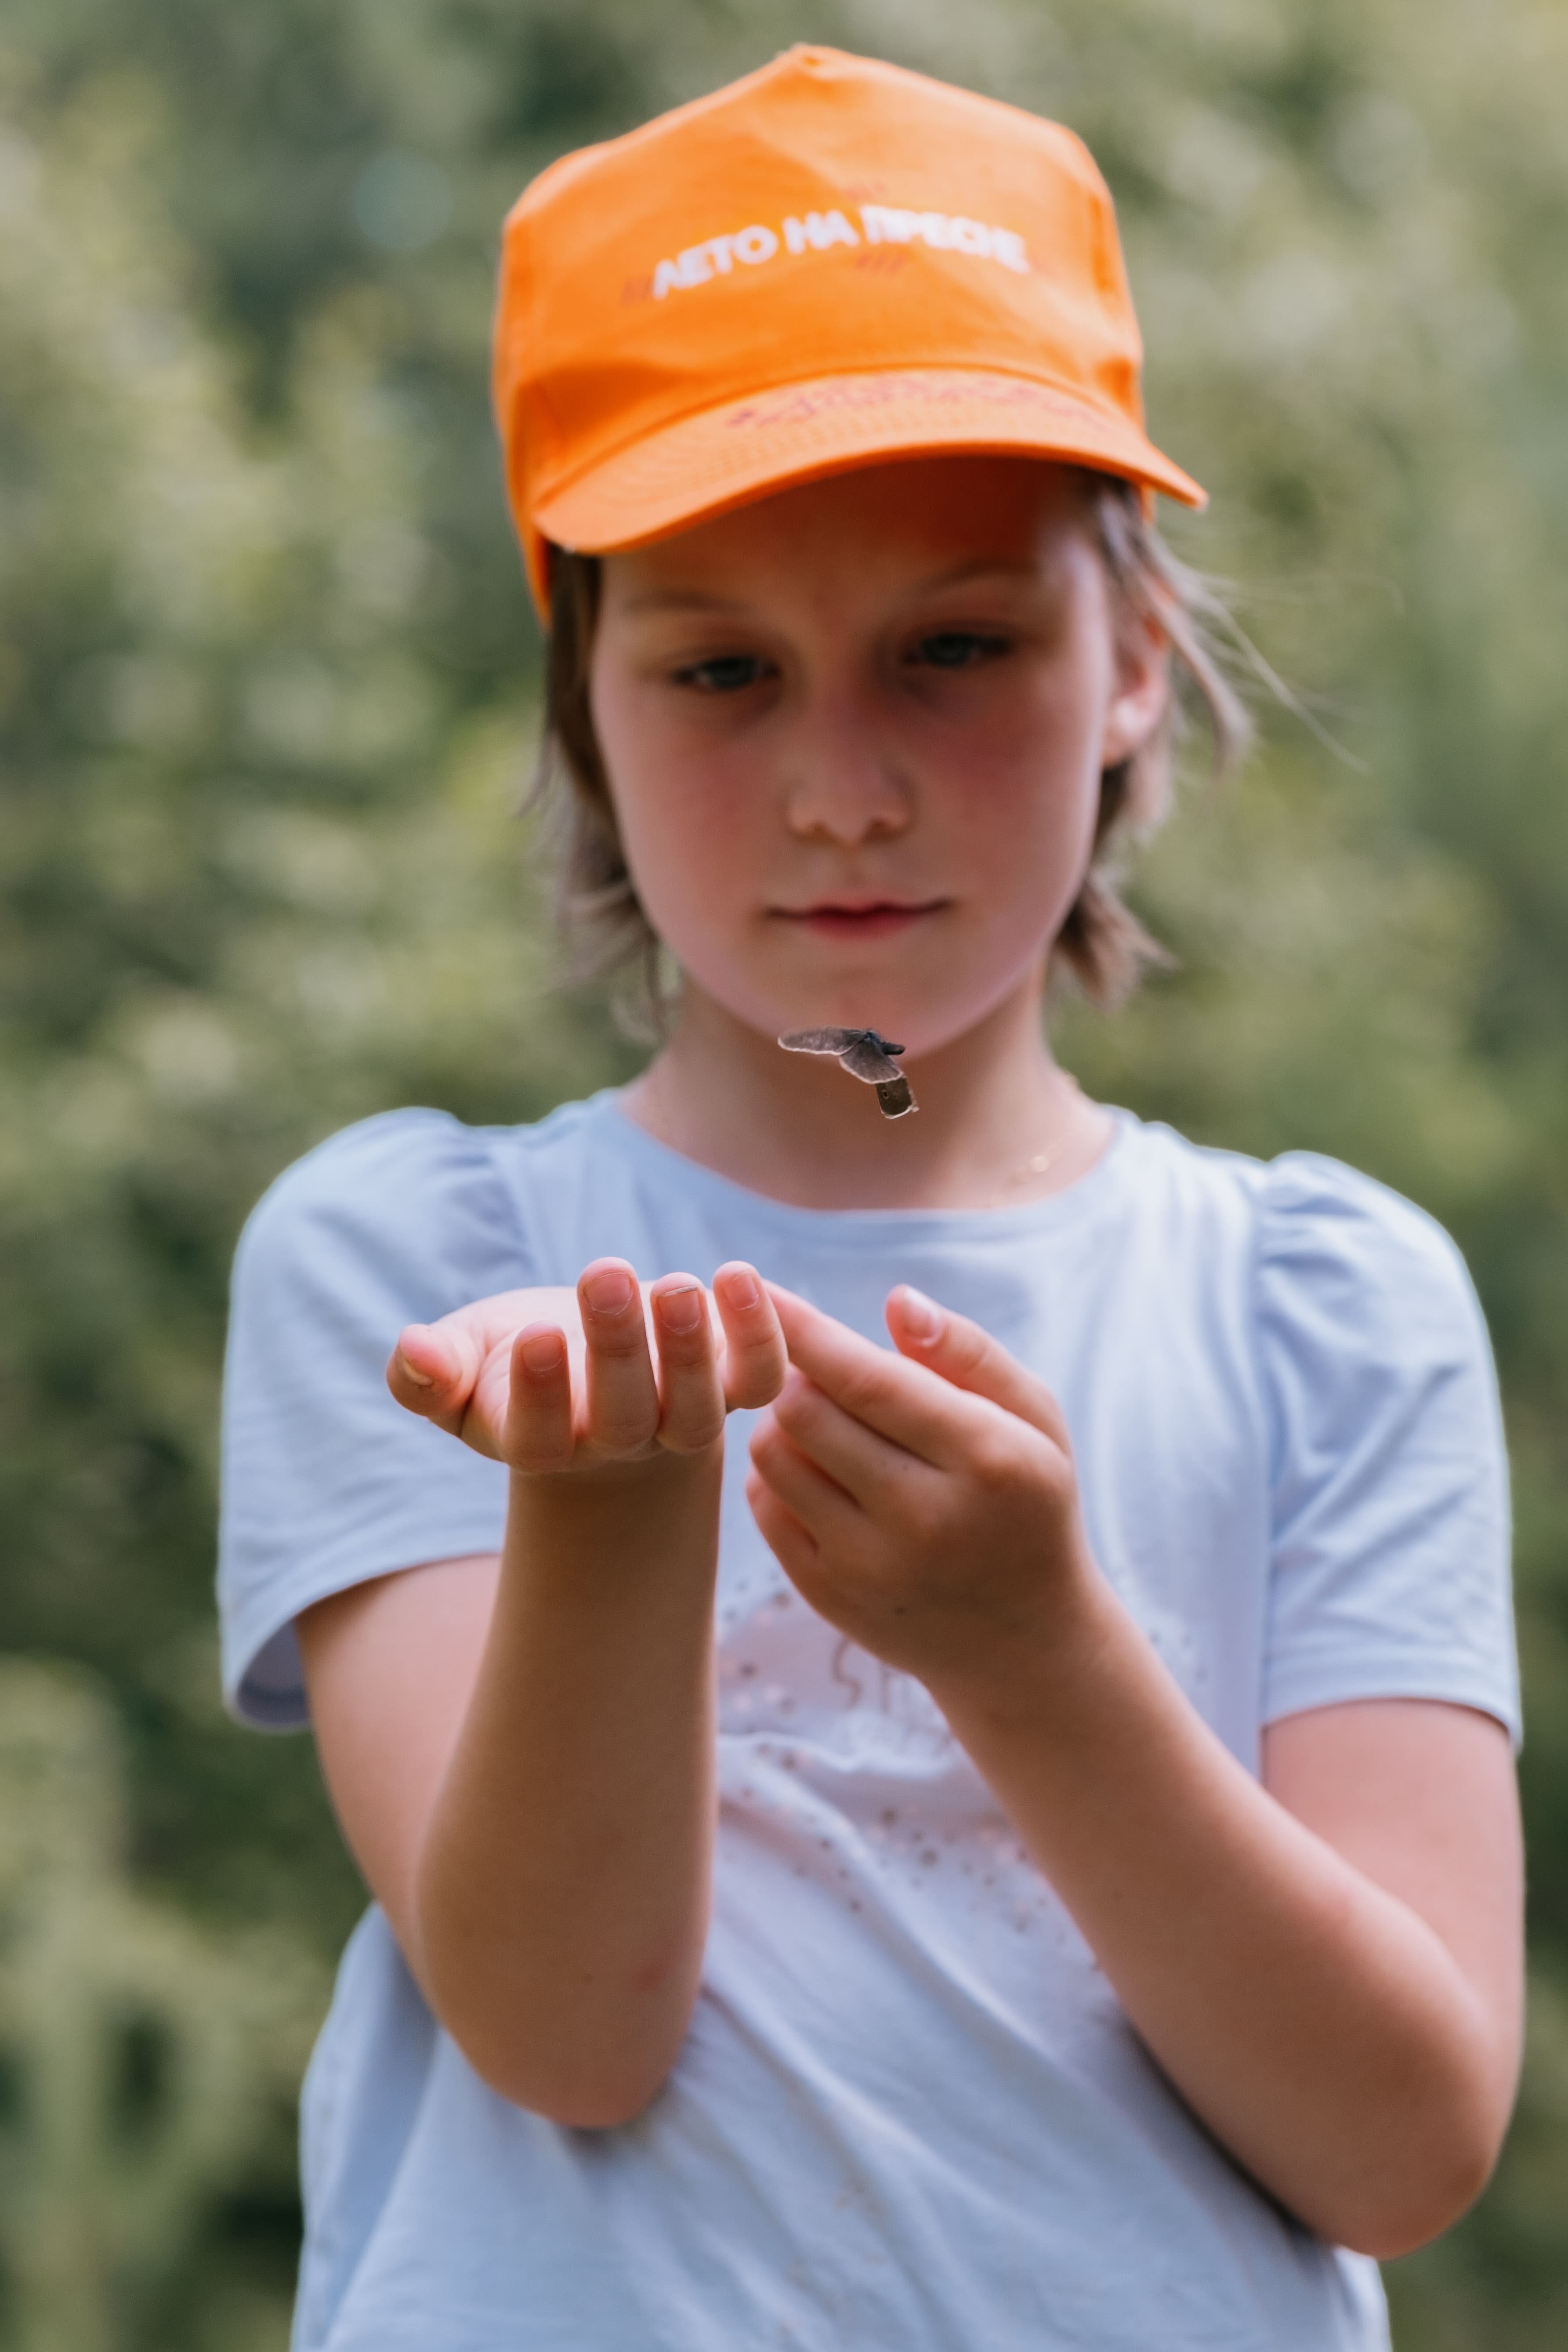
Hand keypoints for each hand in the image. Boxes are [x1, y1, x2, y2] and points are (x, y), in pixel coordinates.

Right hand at [387, 1260, 787, 1478]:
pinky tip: (738, 1275)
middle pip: (622, 1417)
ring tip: (676, 1284)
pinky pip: (759, 1380)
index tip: (535, 1332)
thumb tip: (410, 1352)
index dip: (539, 1392)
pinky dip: (762, 1336)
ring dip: (691, 1349)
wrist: (592, 1375)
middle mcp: (615, 1444)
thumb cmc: (513, 1363)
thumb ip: (429, 1371)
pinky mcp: (732, 1387)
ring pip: (696, 1410)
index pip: (537, 1437)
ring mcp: (679, 1420)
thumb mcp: (462, 1363)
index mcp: (538, 1443)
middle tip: (602, 1273)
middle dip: (616, 1348)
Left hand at [745, 1283, 1096, 1689]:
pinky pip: (765, 1507)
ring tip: (826, 1422)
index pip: (867, 1378)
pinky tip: (820, 1473)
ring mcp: (872, 1566)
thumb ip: (970, 1353)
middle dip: (800, 1373)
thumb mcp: (1033, 1420)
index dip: (805, 1327)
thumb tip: (898, 1302)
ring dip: (783, 1422)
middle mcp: (926, 1518)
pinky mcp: (831, 1598)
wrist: (1024, 1640)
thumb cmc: (1026, 1501)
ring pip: (774, 1456)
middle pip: (805, 1411)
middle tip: (821, 1370)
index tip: (760, 1287)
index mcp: (987, 1459)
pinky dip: (777, 1474)